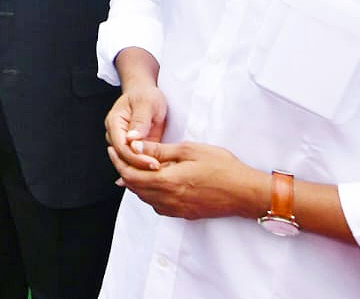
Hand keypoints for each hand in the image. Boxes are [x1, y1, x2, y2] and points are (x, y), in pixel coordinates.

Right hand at [105, 82, 166, 172]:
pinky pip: (139, 161)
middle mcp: (116, 135)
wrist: (147, 95)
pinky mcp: (135, 148)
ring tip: (164, 171)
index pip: (121, 146)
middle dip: (141, 166)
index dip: (136, 157)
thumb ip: (139, 120)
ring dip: (145, 169)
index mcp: (114, 123)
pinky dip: (149, 167)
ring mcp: (124, 143)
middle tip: (160, 169)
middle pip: (124, 158)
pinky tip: (163, 169)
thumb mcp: (146, 103)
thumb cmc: (145, 95)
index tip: (153, 162)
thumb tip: (131, 138)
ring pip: (130, 163)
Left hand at [108, 140, 262, 220]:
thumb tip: (135, 145)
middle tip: (120, 156)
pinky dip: (150, 194)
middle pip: (135, 188)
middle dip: (124, 171)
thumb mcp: (189, 150)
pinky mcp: (185, 214)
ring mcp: (177, 210)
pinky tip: (154, 183)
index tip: (113, 150)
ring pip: (145, 198)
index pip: (131, 176)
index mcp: (168, 182)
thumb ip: (160, 150)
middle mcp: (169, 200)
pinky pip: (158, 206)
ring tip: (133, 167)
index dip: (118, 162)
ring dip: (136, 184)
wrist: (246, 192)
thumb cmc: (222, 167)